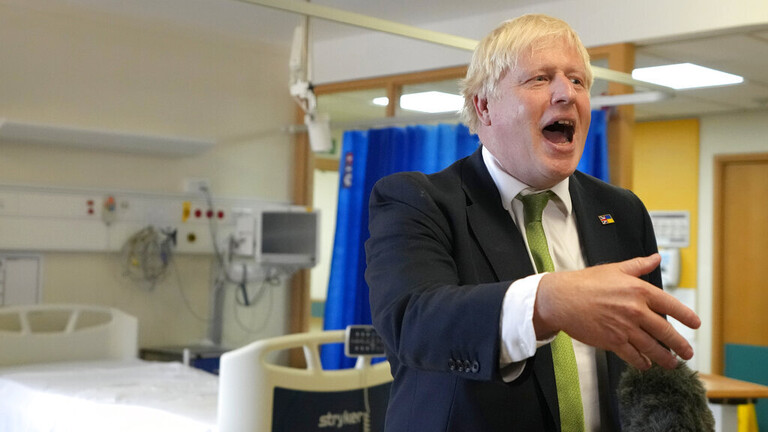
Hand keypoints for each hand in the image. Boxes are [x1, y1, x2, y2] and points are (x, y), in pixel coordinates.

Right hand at [533, 254, 700, 369]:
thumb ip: (638, 265)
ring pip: (653, 348)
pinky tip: (646, 364)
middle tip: (687, 352)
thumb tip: (656, 258)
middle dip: (680, 345)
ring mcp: (625, 328)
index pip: (671, 305)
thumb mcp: (614, 269)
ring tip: (672, 363)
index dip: (686, 316)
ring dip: (665, 358)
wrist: (562, 299)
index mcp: (639, 290)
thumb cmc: (585, 283)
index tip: (695, 324)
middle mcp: (636, 310)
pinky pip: (634, 356)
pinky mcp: (613, 341)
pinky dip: (642, 362)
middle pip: (666, 332)